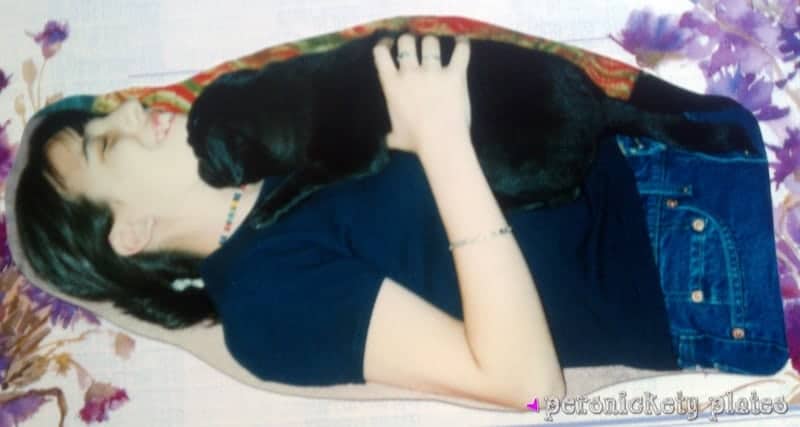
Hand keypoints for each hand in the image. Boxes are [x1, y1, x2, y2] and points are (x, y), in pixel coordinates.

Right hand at [372, 33, 471, 153]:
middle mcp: (410, 73)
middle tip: (414, 47)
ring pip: (431, 43)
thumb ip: (392, 135)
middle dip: (410, 42)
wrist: (441, 141)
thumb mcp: (397, 138)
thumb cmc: (416, 141)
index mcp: (392, 85)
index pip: (381, 54)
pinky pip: (460, 52)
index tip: (388, 45)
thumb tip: (389, 140)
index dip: (384, 45)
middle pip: (407, 42)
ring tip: (435, 47)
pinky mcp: (455, 74)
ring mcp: (433, 71)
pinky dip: (462, 46)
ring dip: (432, 44)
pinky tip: (462, 42)